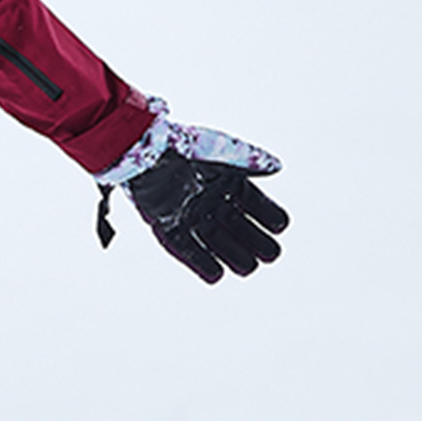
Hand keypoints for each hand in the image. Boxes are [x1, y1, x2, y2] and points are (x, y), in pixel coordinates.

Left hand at [126, 151, 289, 281]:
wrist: (140, 150)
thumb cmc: (180, 145)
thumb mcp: (217, 150)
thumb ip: (247, 159)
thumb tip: (278, 166)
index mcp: (225, 182)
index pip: (254, 203)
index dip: (268, 215)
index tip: (280, 226)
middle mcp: (209, 201)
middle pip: (237, 227)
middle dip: (255, 242)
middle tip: (271, 255)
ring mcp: (188, 215)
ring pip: (214, 242)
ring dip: (232, 255)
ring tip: (248, 268)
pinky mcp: (166, 226)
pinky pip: (185, 249)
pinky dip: (199, 262)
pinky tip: (216, 275)